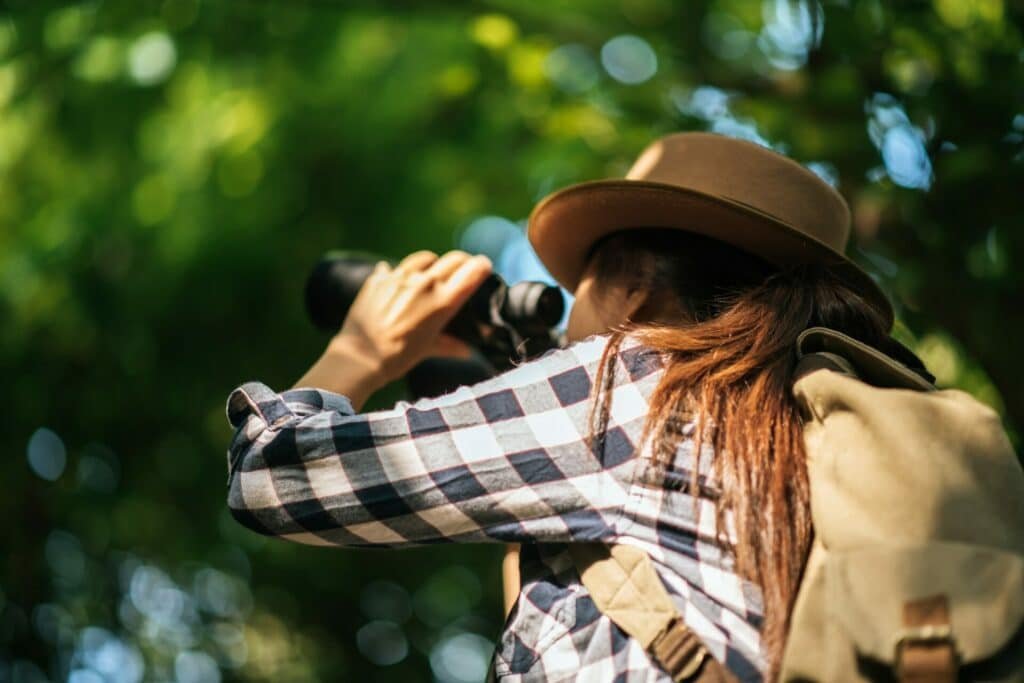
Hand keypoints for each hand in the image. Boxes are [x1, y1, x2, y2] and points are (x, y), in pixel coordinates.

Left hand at [337, 249, 491, 380]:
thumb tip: (467, 350)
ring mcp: (400, 277)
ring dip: (433, 264)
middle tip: (463, 270)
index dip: (482, 266)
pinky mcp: (380, 278)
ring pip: (426, 258)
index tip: (484, 268)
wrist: (360, 357)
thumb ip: (451, 345)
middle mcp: (425, 283)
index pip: (473, 270)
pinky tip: (399, 284)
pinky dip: (401, 274)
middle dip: (462, 262)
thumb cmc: (399, 357)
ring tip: (431, 274)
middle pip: (453, 259)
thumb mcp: (429, 349)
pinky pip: (395, 268)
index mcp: (443, 301)